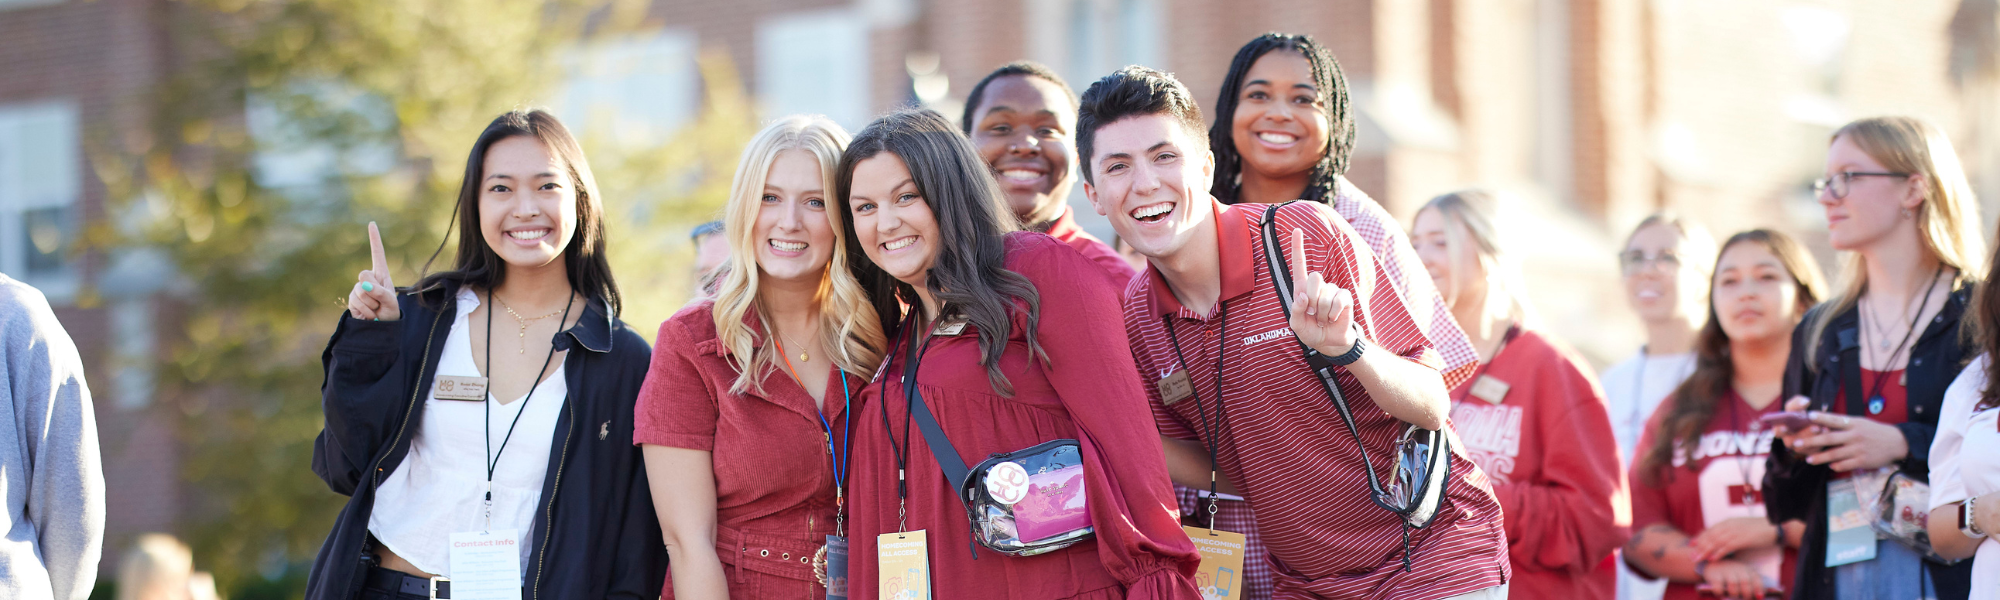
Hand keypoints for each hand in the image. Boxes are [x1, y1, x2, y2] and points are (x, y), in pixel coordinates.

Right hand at [347, 222, 399, 321]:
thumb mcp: (390, 302)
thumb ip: (380, 292)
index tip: (372, 223)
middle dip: (373, 290)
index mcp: (382, 275)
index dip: (374, 239)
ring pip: (359, 290)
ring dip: (370, 304)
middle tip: (380, 302)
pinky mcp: (351, 299)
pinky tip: (368, 315)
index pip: (378, 254)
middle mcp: (369, 279)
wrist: (380, 328)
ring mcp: (358, 288)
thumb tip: (364, 285)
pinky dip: (364, 310)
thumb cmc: (390, 312)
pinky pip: (355, 301)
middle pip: (364, 274)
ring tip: (376, 310)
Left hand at [1286, 228, 1358, 357]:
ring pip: (1326, 294)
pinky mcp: (1345, 297)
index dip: (1298, 247)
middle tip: (1313, 314)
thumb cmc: (1311, 331)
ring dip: (1323, 312)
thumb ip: (1295, 311)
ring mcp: (1333, 290)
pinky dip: (1334, 313)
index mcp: (1302, 288)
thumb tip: (1303, 297)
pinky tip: (1334, 318)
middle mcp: (1318, 286)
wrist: (1329, 342)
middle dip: (1313, 298)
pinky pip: (1339, 300)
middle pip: (1315, 277)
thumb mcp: (1296, 325)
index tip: (1297, 229)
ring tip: (1323, 319)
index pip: (1299, 264)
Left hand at [1690, 517, 1779, 561]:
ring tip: (1698, 559)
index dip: (1700, 537)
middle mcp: (1730, 525)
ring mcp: (1736, 531)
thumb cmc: (1758, 529)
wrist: (1775, 527)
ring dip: (1706, 551)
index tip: (1691, 544)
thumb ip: (1730, 531)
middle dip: (1699, 546)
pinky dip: (1719, 552)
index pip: (1710, 530)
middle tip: (1692, 556)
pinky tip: (1713, 559)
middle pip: (1710, 536)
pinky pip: (1727, 546)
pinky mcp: (1743, 538)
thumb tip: (1721, 540)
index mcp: (1728, 521)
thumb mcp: (1741, 527)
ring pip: (1716, 541)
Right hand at [1701, 559, 1767, 598]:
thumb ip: (1751, 585)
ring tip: (1733, 597)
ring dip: (1734, 593)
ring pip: (1733, 584)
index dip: (1758, 589)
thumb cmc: (1732, 574)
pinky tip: (1720, 593)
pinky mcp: (1714, 575)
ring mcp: (1726, 571)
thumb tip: (1759, 596)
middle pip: (1745, 582)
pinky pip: (1718, 586)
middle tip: (1744, 599)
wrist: (1713, 564)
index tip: (1759, 597)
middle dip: (1746, 593)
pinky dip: (1720, 592)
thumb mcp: (1743, 576)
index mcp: (1748, 570)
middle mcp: (1738, 569)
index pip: (1756, 579)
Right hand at [1771, 397, 1823, 452]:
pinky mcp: (1810, 452)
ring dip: (1814, 438)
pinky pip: (1814, 451)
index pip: (1777, 432)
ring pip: (1804, 447)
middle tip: (1815, 427)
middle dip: (1804, 434)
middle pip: (1792, 441)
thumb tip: (1804, 402)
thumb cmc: (1801, 414)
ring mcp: (1799, 448)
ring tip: (1823, 429)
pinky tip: (1827, 432)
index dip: (1779, 431)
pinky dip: (1821, 442)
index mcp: (1780, 429)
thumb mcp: (1797, 405)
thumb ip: (1797, 402)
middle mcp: (1788, 441)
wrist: (1814, 423)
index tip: (1785, 426)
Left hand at [1795, 408, 1906, 471]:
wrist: (1896, 442)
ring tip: (1808, 459)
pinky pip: (1845, 465)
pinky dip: (1835, 466)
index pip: (1834, 419)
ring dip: (1819, 457)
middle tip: (1797, 444)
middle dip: (1811, 441)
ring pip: (1834, 454)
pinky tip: (1829, 466)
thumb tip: (1821, 425)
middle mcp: (1854, 435)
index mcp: (1853, 423)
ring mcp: (1858, 449)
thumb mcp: (1860, 422)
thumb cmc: (1874, 431)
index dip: (1820, 418)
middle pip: (1829, 438)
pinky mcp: (1863, 461)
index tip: (1807, 416)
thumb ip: (1842, 424)